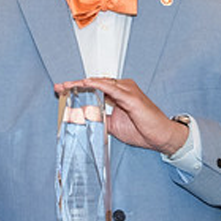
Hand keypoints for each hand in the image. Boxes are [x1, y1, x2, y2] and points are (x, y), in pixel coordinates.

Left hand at [55, 77, 187, 154]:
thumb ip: (99, 119)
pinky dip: (98, 85)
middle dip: (75, 85)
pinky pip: (112, 89)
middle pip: (94, 83)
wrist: (161, 137)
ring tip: (69, 85)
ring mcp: (127, 91)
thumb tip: (82, 119)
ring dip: (83, 84)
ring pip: (101, 83)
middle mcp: (121, 89)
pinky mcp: (132, 97)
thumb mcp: (112, 125)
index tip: (61, 90)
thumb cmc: (141, 129)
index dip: (76, 88)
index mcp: (117, 94)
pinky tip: (87, 84)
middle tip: (60, 86)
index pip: (93, 88)